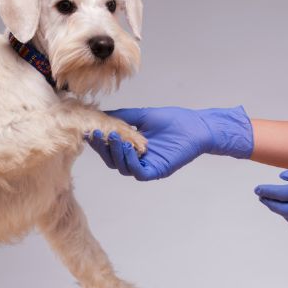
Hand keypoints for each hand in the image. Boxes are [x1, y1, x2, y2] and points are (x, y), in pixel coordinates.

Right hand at [86, 106, 252, 179]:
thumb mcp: (142, 117)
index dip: (99, 141)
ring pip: (122, 167)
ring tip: (114, 136)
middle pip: (112, 160)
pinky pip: (138, 172)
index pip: (110, 148)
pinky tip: (128, 148)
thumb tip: (100, 114)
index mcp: (132, 148)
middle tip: (98, 133)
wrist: (197, 126)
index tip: (90, 129)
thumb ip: (122, 117)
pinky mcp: (157, 171)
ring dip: (116, 153)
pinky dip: (130, 161)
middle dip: (103, 148)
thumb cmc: (174, 121)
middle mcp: (137, 159)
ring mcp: (146, 166)